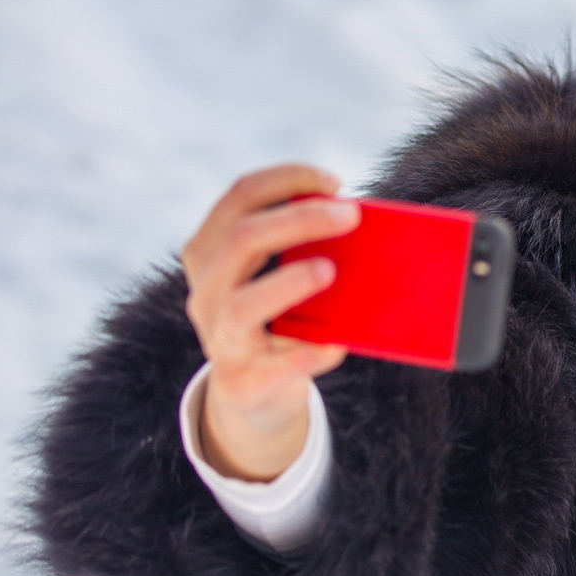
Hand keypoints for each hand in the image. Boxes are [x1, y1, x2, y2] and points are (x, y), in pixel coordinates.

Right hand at [181, 164, 360, 480]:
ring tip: (329, 271)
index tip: (336, 183)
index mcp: (212, 253)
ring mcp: (220, 340)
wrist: (252, 395)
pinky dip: (307, 354)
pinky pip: (272, 367)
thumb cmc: (278, 320)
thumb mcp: (280, 279)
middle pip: (241, 240)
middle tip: (351, 215)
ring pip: (242, 305)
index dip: (286, 180)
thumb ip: (308, 250)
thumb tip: (368, 229)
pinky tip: (337, 344)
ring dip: (289, 283)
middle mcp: (207, 291)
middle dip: (298, 220)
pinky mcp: (242, 384)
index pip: (240, 197)